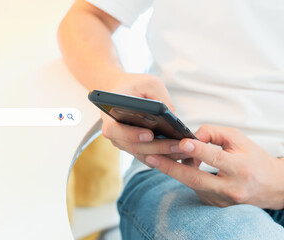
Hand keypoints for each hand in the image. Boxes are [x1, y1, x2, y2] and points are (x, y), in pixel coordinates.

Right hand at [100, 73, 182, 164]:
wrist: (123, 92)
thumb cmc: (135, 86)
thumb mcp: (148, 84)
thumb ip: (159, 97)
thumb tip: (172, 118)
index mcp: (110, 118)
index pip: (115, 131)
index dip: (132, 135)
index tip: (150, 134)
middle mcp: (115, 135)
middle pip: (135, 147)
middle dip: (158, 147)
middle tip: (177, 145)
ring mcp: (125, 145)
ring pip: (144, 155)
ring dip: (165, 155)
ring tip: (185, 150)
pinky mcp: (137, 149)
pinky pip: (151, 158)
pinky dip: (166, 157)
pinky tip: (183, 153)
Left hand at [145, 125, 283, 208]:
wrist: (270, 186)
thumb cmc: (253, 158)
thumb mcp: (238, 139)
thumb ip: (213, 133)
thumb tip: (190, 136)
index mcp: (241, 168)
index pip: (215, 158)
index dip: (197, 150)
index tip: (181, 142)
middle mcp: (231, 188)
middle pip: (195, 179)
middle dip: (170, 167)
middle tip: (150, 157)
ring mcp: (222, 200)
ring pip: (192, 183)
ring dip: (175, 169)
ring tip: (160, 156)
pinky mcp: (215, 204)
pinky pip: (195, 188)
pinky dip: (185, 176)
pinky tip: (179, 166)